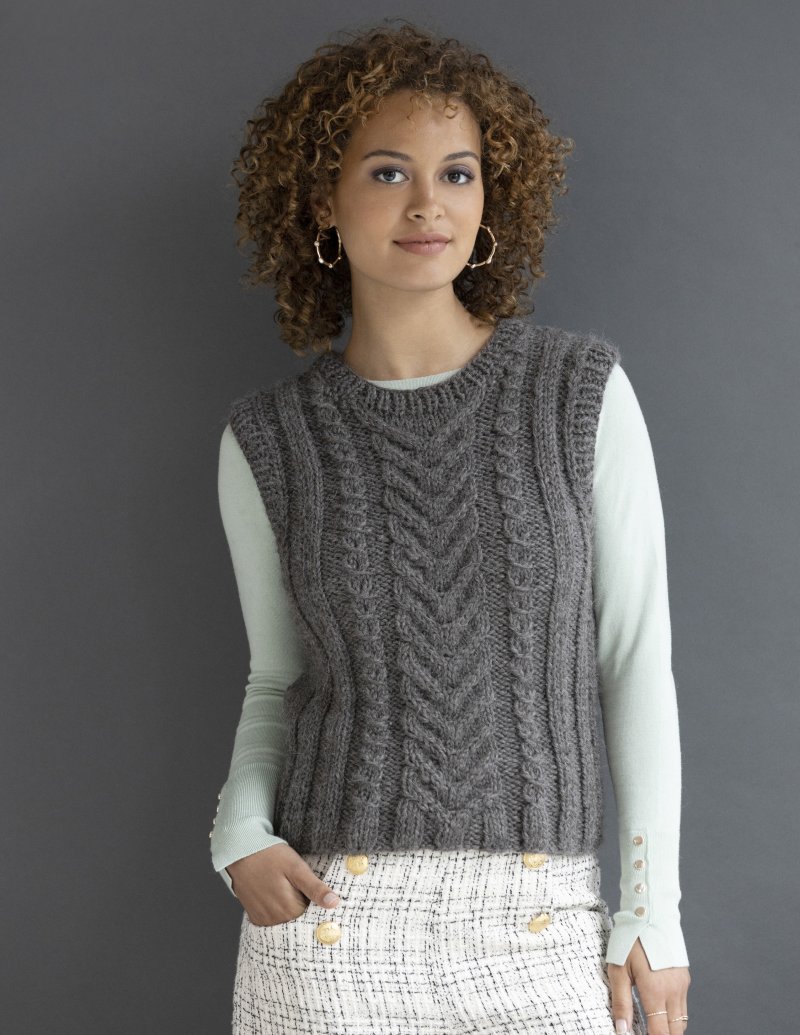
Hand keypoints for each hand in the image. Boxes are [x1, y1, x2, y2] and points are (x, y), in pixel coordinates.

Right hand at [225, 843, 340, 925]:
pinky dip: (277, 912)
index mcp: (289, 910)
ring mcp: (263, 920)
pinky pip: (272, 921)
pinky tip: (276, 895)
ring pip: (286, 921)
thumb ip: (315, 888)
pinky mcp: (254, 917)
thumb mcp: (297, 867)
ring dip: (290, 909)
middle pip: (299, 921)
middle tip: (299, 887)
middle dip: (304, 907)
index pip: (313, 918)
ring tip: (286, 889)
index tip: (316, 893)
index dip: (317, 904)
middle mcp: (275, 920)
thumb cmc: (271, 856)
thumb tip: (335, 903)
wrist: (241, 852)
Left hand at [607, 937, 689, 1033]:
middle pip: (674, 1032)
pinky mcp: (684, 978)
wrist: (650, 913)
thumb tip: (621, 1031)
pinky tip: (660, 1013)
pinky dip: (674, 1016)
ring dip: (670, 1030)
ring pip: (681, 1022)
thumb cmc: (630, 940)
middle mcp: (673, 991)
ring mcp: (681, 985)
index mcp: (655, 992)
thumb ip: (621, 1003)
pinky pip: (683, 1007)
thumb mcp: (618, 970)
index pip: (660, 1033)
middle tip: (647, 1034)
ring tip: (653, 1028)